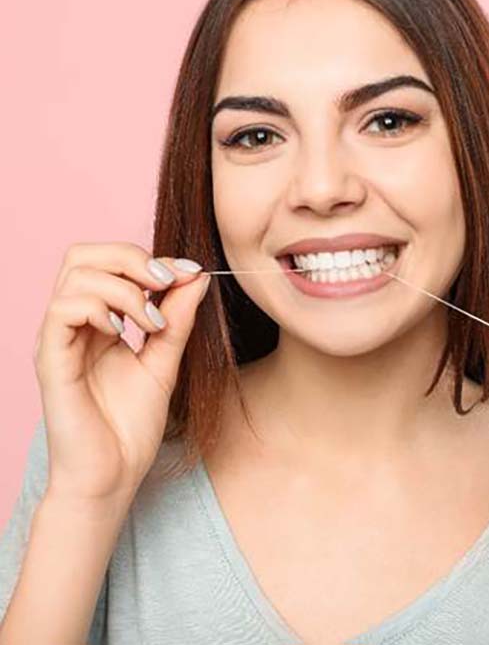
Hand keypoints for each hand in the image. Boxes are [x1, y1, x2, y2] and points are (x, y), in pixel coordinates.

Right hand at [33, 242, 210, 502]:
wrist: (114, 475)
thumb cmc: (131, 425)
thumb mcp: (165, 361)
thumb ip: (177, 319)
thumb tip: (196, 275)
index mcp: (98, 321)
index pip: (110, 263)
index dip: (151, 259)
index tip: (190, 272)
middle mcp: (74, 324)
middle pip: (84, 255)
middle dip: (131, 257)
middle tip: (166, 282)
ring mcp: (58, 339)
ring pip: (76, 275)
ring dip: (124, 287)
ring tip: (151, 322)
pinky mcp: (51, 359)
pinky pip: (63, 310)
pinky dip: (100, 308)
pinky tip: (125, 334)